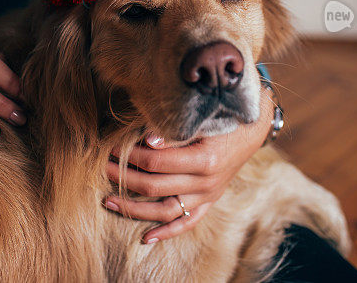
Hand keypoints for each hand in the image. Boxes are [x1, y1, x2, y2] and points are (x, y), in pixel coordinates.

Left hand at [103, 87, 273, 242]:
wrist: (252, 129)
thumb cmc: (223, 117)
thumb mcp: (203, 120)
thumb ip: (175, 132)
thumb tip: (147, 140)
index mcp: (204, 159)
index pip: (157, 161)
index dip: (131, 155)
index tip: (113, 147)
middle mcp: (206, 182)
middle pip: (156, 186)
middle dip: (125, 177)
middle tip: (103, 167)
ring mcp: (208, 195)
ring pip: (166, 210)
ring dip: (135, 208)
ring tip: (109, 200)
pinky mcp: (209, 201)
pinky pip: (187, 223)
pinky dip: (167, 232)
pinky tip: (145, 238)